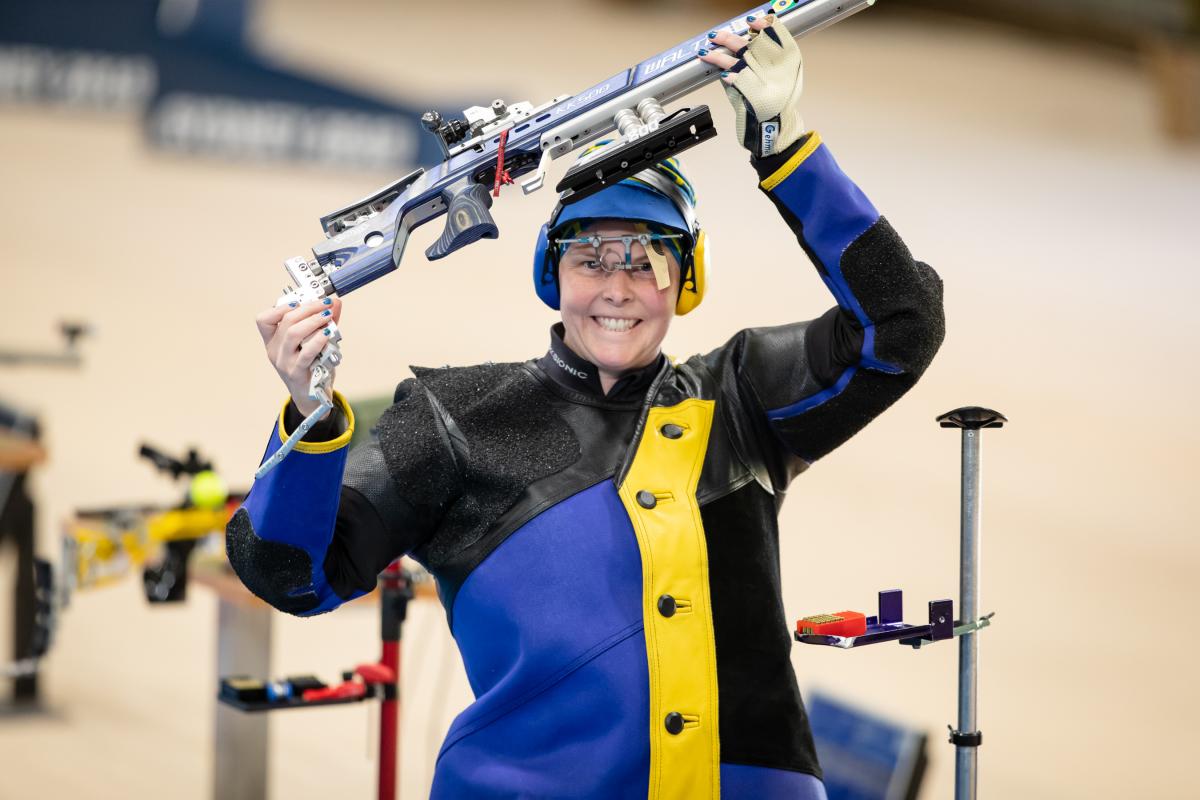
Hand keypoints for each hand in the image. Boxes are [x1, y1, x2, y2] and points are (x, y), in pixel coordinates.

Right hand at [256, 297, 342, 416]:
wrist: (312, 398)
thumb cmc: (311, 367)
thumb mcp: (315, 343)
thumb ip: (324, 323)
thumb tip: (335, 302)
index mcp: (273, 341)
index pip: (264, 320)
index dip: (279, 307)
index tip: (300, 301)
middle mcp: (275, 351)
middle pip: (286, 322)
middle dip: (308, 308)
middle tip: (325, 304)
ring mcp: (284, 363)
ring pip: (293, 334)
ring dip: (313, 321)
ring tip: (327, 316)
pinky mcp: (296, 373)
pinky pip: (306, 353)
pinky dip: (318, 341)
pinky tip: (327, 334)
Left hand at [699, 13, 804, 157]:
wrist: (777, 130)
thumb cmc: (779, 105)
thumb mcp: (785, 80)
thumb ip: (770, 62)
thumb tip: (748, 47)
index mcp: (789, 60)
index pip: (775, 33)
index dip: (763, 25)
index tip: (751, 22)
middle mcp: (775, 68)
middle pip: (749, 44)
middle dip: (728, 39)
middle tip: (716, 36)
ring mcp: (761, 79)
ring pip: (734, 60)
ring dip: (717, 55)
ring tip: (705, 52)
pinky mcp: (748, 93)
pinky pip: (731, 78)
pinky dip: (722, 73)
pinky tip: (715, 70)